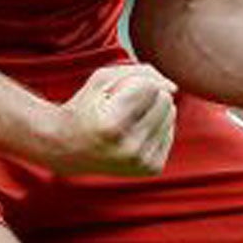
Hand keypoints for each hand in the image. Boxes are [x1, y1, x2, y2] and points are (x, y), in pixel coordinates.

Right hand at [44, 63, 177, 176]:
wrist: (68, 150)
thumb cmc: (86, 107)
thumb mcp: (103, 79)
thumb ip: (141, 73)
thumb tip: (174, 88)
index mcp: (112, 126)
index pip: (150, 86)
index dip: (134, 82)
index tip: (113, 94)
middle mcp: (129, 149)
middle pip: (165, 99)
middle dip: (147, 94)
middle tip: (121, 107)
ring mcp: (141, 162)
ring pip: (171, 114)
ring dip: (153, 109)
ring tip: (126, 120)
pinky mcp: (151, 169)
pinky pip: (170, 132)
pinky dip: (155, 126)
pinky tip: (134, 133)